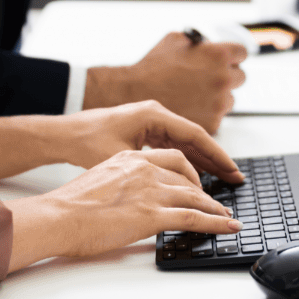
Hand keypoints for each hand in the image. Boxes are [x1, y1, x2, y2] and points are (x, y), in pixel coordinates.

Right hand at [4, 149, 239, 268]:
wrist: (58, 216)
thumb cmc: (70, 205)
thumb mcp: (100, 180)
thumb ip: (122, 183)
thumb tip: (131, 198)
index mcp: (131, 158)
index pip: (172, 159)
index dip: (190, 173)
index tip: (196, 183)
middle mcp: (145, 169)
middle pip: (187, 178)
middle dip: (205, 191)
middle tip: (214, 203)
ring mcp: (151, 191)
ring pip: (195, 197)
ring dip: (215, 208)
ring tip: (226, 218)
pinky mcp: (153, 215)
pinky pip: (195, 218)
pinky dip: (217, 223)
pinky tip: (228, 227)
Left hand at [55, 101, 242, 181]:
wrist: (63, 134)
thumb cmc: (86, 141)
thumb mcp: (121, 157)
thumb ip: (151, 167)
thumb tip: (177, 184)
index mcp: (153, 114)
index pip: (194, 134)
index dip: (216, 154)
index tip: (232, 169)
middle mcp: (155, 114)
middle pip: (194, 137)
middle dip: (215, 158)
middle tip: (235, 177)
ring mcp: (150, 122)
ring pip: (185, 143)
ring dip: (203, 160)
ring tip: (223, 179)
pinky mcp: (144, 131)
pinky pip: (173, 145)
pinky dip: (187, 160)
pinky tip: (196, 176)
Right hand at [83, 32, 246, 132]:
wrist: (133, 94)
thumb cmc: (152, 67)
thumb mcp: (176, 39)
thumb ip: (197, 41)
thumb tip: (206, 43)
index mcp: (218, 55)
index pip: (242, 52)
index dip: (233, 55)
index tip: (229, 59)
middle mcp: (222, 79)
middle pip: (240, 77)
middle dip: (227, 76)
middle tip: (210, 78)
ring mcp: (218, 103)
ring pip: (230, 99)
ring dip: (219, 97)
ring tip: (195, 94)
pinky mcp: (211, 123)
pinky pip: (217, 116)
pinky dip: (207, 114)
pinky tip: (190, 107)